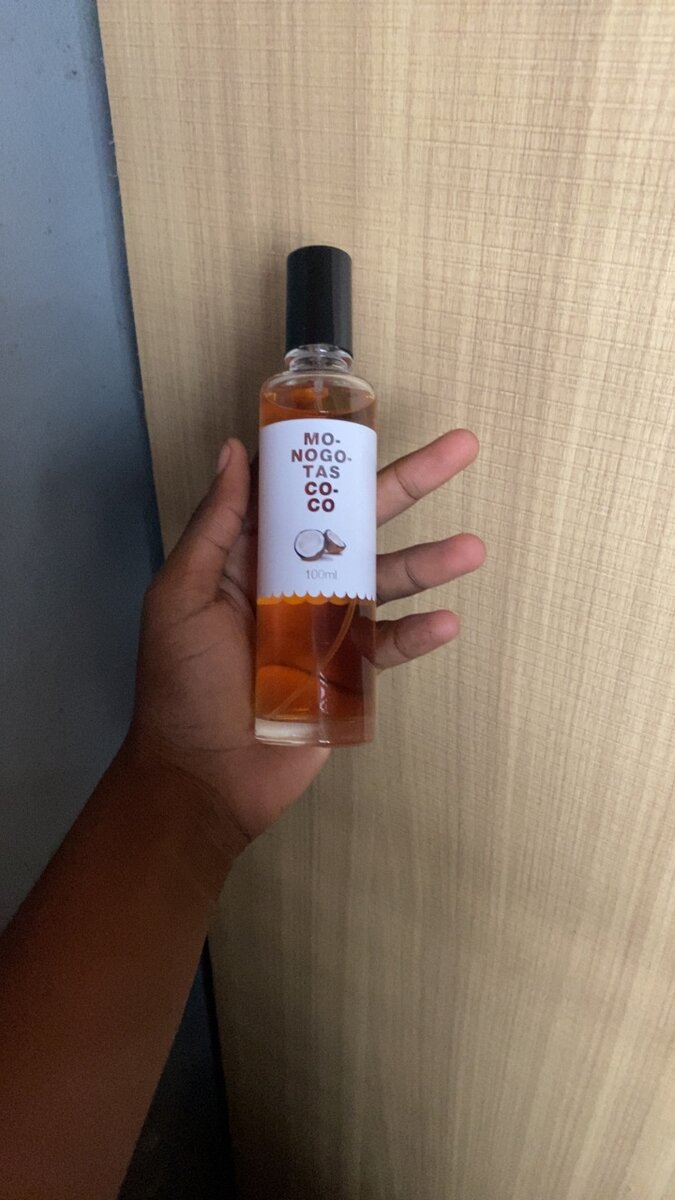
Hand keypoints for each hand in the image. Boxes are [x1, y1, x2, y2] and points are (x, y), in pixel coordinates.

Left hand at [129, 430, 484, 842]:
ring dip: (429, 563)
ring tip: (474, 547)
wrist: (202, 776)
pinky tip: (446, 621)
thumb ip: (216, 526)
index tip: (365, 419)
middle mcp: (296, 580)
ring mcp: (326, 626)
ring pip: (386, 580)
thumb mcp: (182, 595)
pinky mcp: (348, 672)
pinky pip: (388, 644)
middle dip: (409, 485)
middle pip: (360, 522)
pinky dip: (418, 634)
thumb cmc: (181, 683)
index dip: (330, 456)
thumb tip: (235, 449)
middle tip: (462, 448)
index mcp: (253, 556)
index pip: (299, 492)